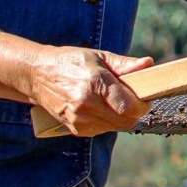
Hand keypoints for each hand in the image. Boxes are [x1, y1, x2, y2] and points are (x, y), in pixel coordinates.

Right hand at [26, 46, 153, 136]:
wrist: (37, 76)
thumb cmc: (71, 62)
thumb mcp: (99, 57)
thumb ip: (125, 64)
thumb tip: (148, 64)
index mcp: (95, 83)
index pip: (128, 106)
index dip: (142, 104)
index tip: (145, 97)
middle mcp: (87, 104)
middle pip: (126, 120)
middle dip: (135, 112)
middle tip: (134, 99)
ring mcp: (80, 119)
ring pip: (116, 127)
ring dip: (121, 117)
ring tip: (114, 100)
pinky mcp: (75, 129)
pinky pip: (102, 130)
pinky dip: (108, 121)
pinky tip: (101, 107)